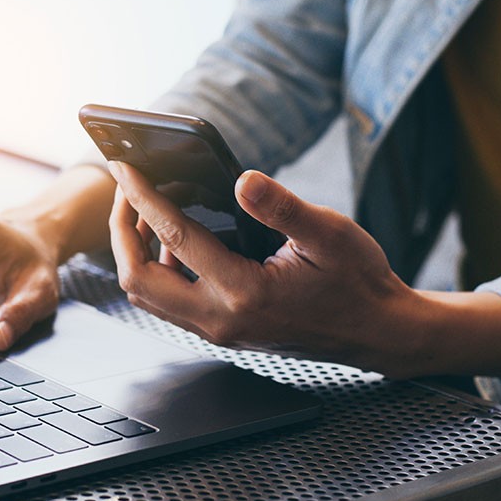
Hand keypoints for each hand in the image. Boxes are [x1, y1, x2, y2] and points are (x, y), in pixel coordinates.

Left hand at [108, 161, 500, 377]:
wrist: (378, 332)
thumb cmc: (358, 281)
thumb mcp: (330, 234)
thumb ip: (283, 207)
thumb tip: (242, 179)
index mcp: (245, 292)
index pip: (174, 238)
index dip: (143, 198)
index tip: (124, 168)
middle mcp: (221, 319)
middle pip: (139, 280)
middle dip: (122, 233)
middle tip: (127, 192)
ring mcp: (218, 330)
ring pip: (149, 296)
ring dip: (136, 254)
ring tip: (146, 211)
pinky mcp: (222, 330)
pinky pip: (169, 303)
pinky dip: (158, 269)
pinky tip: (176, 240)